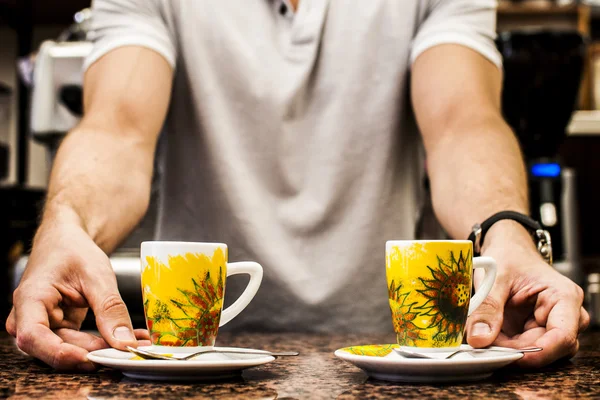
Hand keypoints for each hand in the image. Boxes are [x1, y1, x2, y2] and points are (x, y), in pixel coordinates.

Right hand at [6, 221, 147, 370]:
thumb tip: (124, 342)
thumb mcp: (97, 276)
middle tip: (125, 351)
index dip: (59, 353)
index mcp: (30, 299)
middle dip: (90, 352)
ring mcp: (42, 325)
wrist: (67, 242)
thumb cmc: (73, 251)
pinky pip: (77, 343)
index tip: (89, 357)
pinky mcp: (58, 328)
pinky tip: (127, 339)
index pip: (33, 336)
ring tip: (135, 343)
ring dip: (101, 349)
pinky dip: (102, 342)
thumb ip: (110, 309)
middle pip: (52, 348)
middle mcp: (29, 317)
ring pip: (68, 348)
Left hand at [465, 222, 588, 367]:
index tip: (508, 356)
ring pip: (535, 350)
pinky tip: (489, 333)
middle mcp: (565, 314)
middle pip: (548, 348)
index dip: (537, 352)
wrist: (507, 249)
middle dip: (516, 350)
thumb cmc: (509, 255)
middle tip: (485, 342)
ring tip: (485, 332)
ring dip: (508, 348)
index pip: (562, 337)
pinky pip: (523, 346)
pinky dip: (505, 344)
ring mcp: (552, 324)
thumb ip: (487, 307)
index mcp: (564, 297)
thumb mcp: (495, 277)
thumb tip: (479, 338)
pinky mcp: (536, 329)